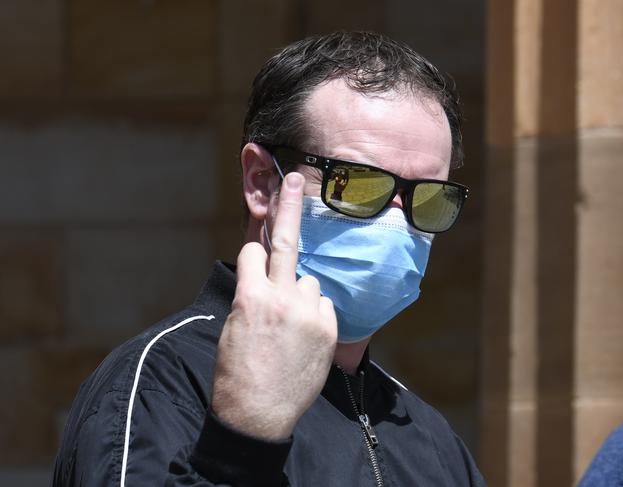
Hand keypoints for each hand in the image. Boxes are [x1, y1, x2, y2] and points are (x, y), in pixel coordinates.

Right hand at [212, 172, 337, 439]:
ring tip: (290, 326)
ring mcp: (309, 312)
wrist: (259, 414)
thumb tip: (263, 275)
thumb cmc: (237, 372)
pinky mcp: (329, 327)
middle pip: (287, 242)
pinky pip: (323, 304)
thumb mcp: (233, 327)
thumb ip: (251, 295)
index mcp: (250, 297)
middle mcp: (281, 298)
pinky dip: (315, 312)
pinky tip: (304, 336)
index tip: (260, 235)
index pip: (254, 251)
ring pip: (309, 281)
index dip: (254, 250)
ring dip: (300, 293)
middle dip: (288, 206)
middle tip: (293, 178)